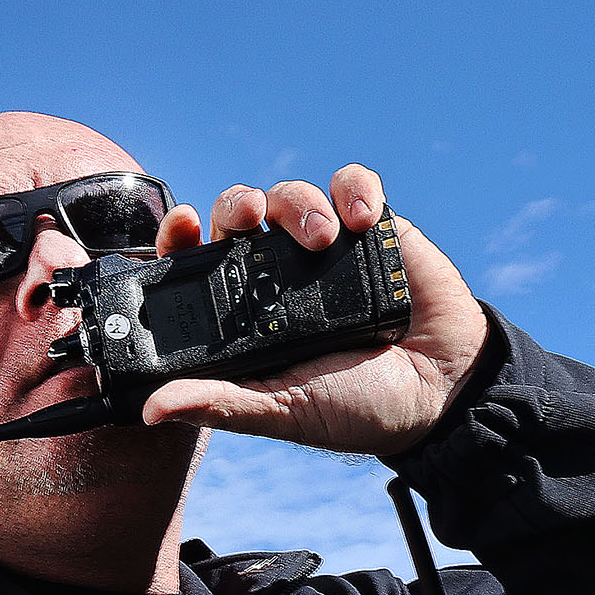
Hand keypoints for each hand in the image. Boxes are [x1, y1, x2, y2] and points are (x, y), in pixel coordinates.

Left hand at [138, 163, 487, 455]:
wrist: (441, 394)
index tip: (183, 224)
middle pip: (238, 215)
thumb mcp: (284, 411)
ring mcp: (327, 249)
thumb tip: (152, 410)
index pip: (197, 263)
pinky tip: (362, 221)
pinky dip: (353, 189)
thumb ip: (222, 405)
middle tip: (250, 217)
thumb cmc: (357, 409)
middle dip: (237, 204)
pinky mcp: (375, 229)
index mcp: (248, 314)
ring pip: (290, 195)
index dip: (181, 239)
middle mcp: (279, 276)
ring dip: (298, 204)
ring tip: (323, 239)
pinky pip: (352, 183)